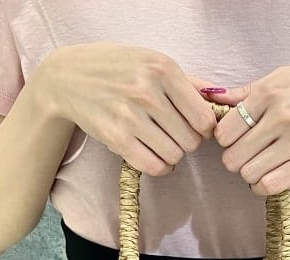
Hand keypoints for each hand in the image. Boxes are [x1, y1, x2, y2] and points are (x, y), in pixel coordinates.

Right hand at [38, 43, 217, 174]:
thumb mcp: (153, 62)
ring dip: (172, 155)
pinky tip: (155, 157)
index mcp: (163, 69)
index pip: (204, 117)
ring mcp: (130, 116)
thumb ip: (189, 83)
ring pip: (175, 155)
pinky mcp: (116, 137)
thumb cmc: (117, 68)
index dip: (204, 128)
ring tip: (161, 143)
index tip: (194, 127)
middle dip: (187, 142)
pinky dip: (160, 167)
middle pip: (192, 140)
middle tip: (173, 135)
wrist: (68, 77)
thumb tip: (222, 100)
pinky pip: (153, 167)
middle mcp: (148, 91)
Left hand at [206, 64, 289, 194]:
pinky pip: (269, 185)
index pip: (225, 131)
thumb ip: (250, 91)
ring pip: (249, 174)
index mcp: (270, 91)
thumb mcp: (288, 76)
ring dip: (251, 176)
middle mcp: (281, 114)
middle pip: (233, 157)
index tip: (238, 142)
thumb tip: (216, 98)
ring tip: (262, 168)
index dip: (227, 141)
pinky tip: (270, 178)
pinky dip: (263, 187)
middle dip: (237, 162)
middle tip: (250, 158)